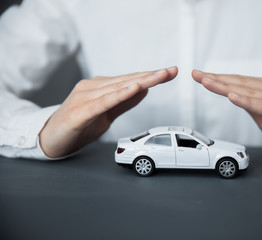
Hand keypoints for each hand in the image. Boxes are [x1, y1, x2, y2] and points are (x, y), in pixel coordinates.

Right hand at [39, 67, 177, 157]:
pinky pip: (104, 102)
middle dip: (151, 76)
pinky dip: (120, 95)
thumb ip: (124, 103)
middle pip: (127, 80)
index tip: (169, 72)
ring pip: (118, 88)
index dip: (150, 76)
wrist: (49, 139)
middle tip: (171, 70)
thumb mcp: (107, 114)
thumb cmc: (78, 125)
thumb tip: (144, 90)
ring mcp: (85, 97)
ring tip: (159, 76)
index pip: (130, 80)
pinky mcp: (81, 111)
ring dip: (141, 81)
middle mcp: (93, 87)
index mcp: (100, 88)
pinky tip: (134, 88)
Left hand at [192, 70, 261, 157]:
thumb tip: (232, 95)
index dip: (219, 78)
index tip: (201, 75)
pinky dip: (247, 102)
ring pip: (249, 92)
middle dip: (216, 79)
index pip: (240, 81)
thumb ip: (250, 104)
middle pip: (241, 83)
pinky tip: (233, 97)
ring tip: (207, 82)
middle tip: (197, 75)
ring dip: (226, 87)